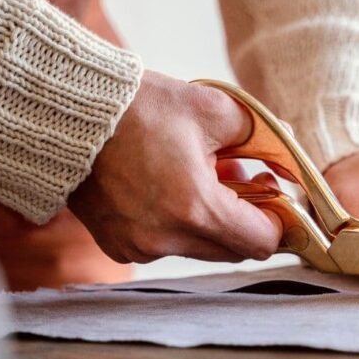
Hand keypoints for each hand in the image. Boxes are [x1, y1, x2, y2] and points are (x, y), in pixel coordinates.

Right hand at [69, 72, 282, 263]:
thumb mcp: (213, 109)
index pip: (261, 242)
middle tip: (238, 177)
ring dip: (210, 221)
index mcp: (195, 208)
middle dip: (243, 218)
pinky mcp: (118, 245)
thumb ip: (261, 136)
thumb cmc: (141, 108)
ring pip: (199, 248)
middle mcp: (166, 239)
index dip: (276, 219)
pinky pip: (165, 245)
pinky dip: (176, 224)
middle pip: (232, 250)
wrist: (70, 114)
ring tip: (198, 175)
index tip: (272, 193)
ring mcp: (139, 247)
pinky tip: (167, 187)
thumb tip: (287, 154)